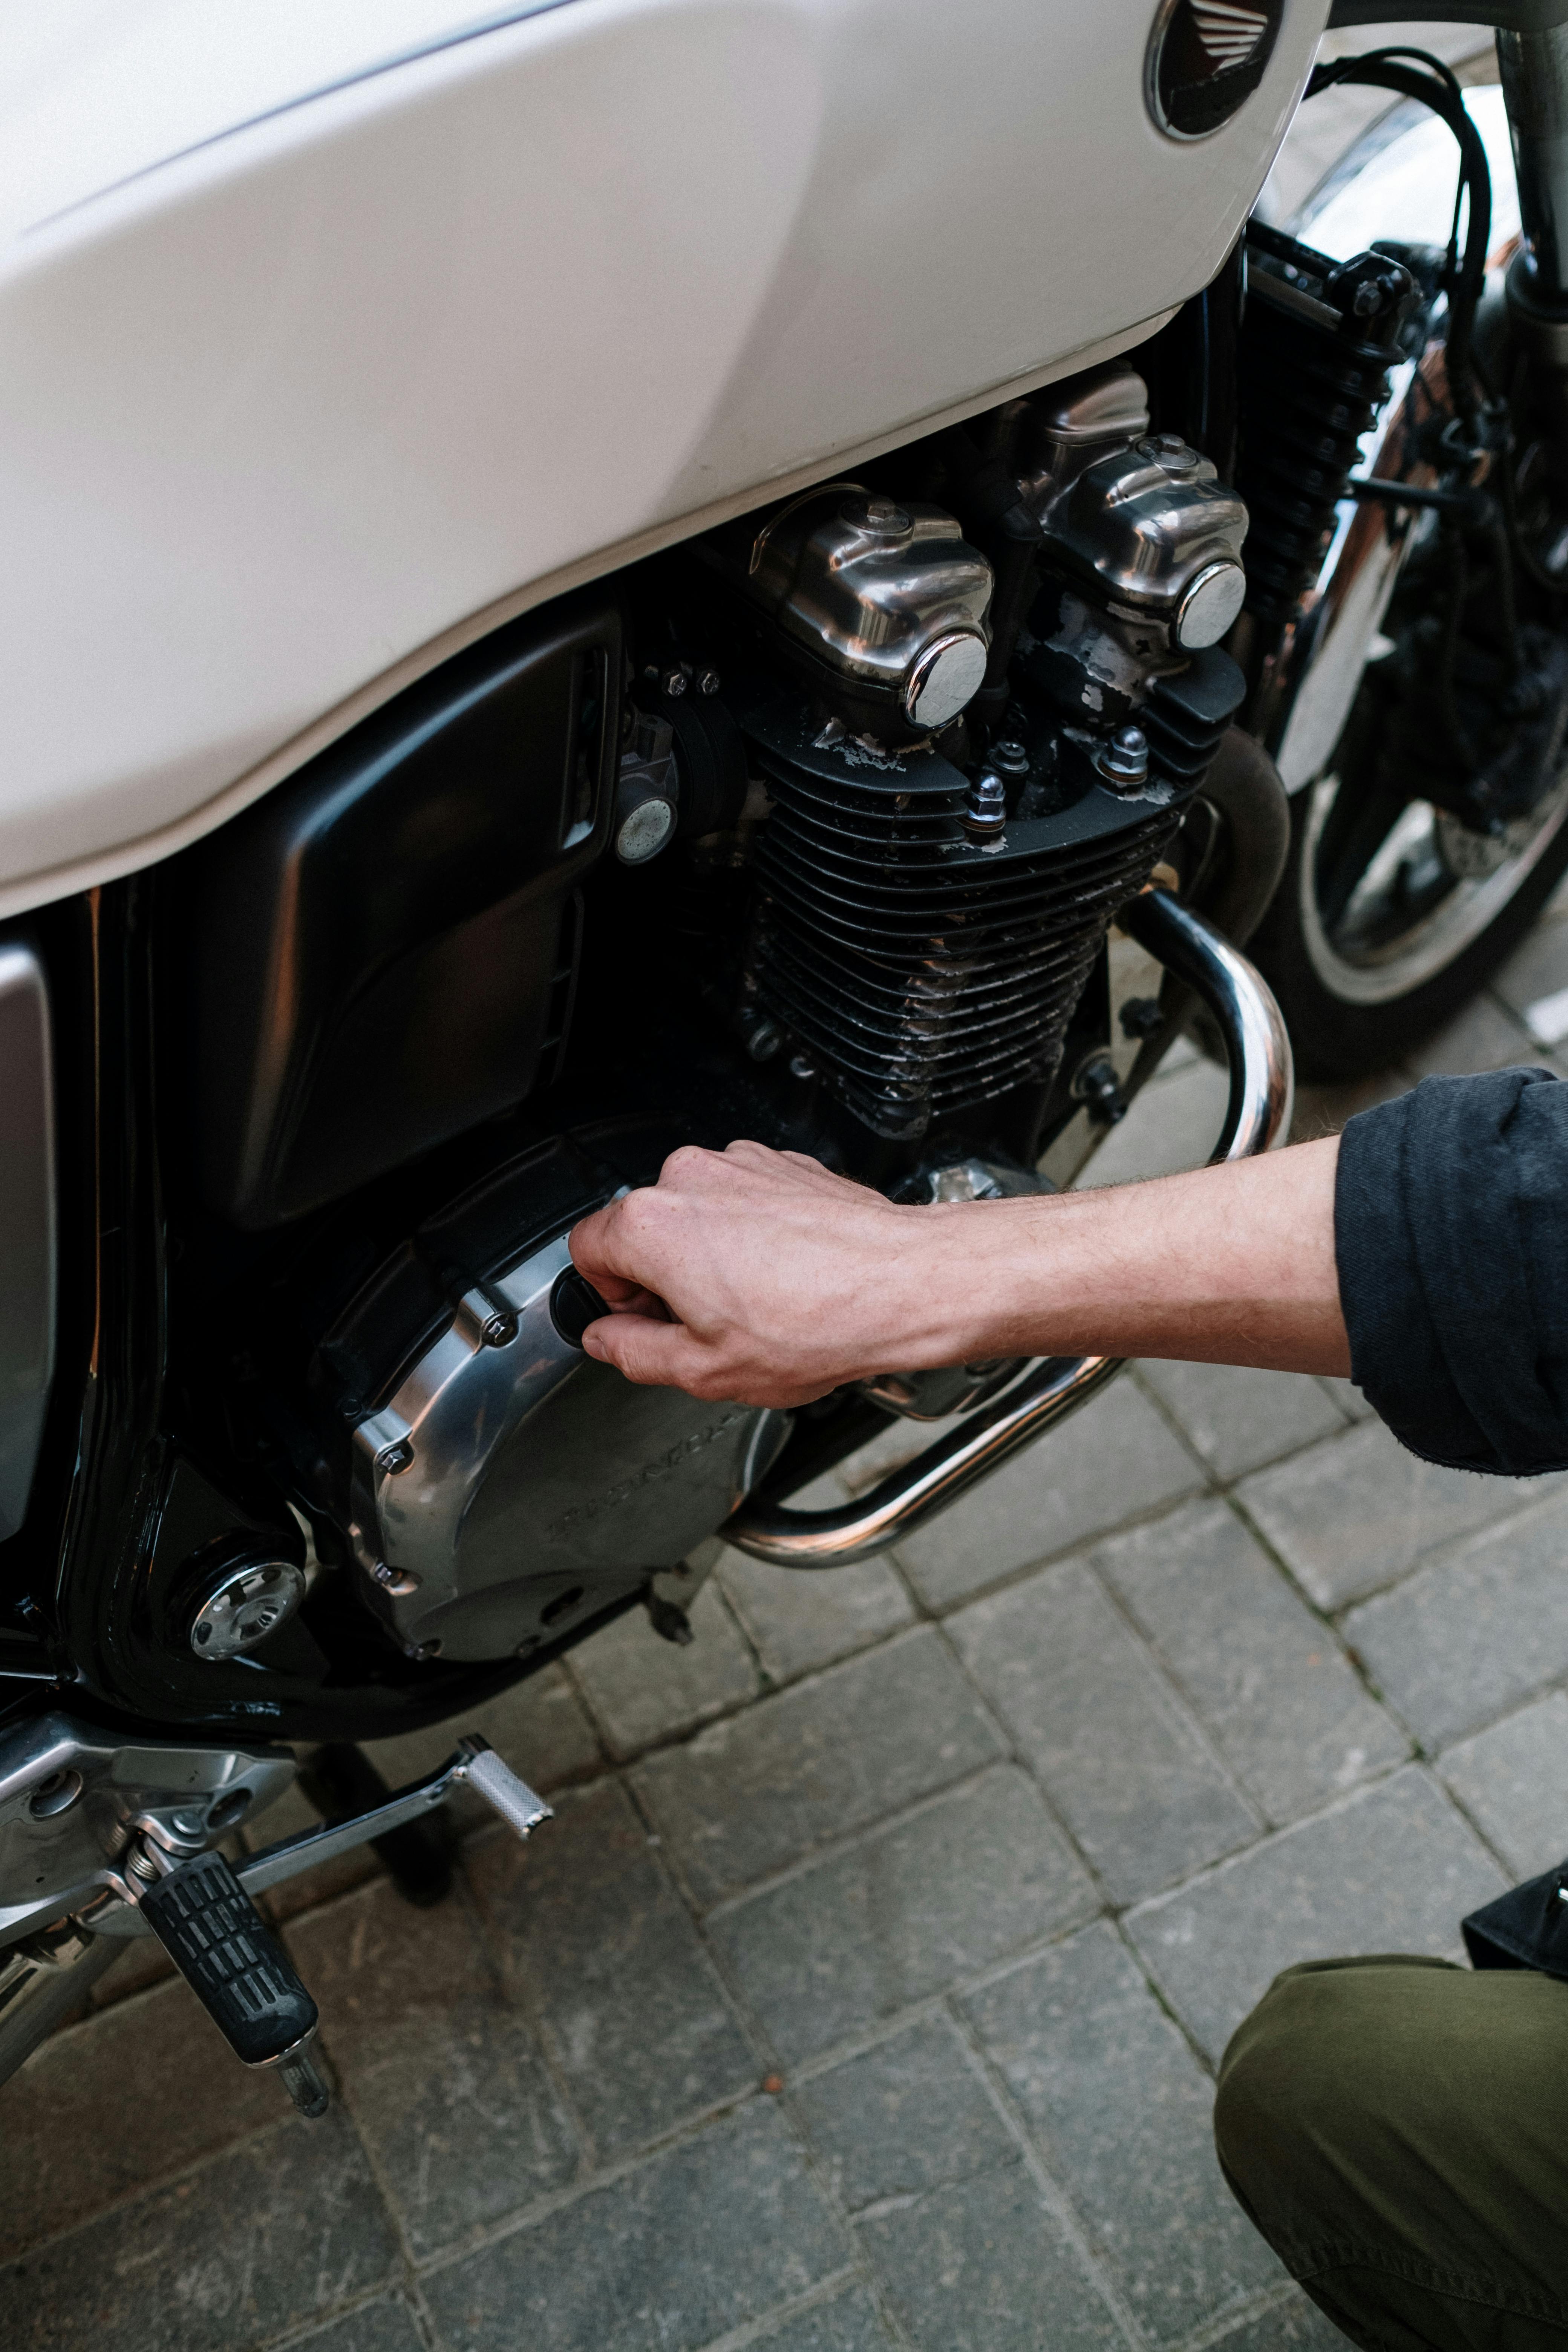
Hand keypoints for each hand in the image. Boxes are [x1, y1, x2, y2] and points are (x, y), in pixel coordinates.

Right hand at [567, 1142, 973, 1404]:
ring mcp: (741, 1163)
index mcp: (653, 1224)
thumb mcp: (703, 1370)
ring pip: (696, 1213)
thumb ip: (633, 1353)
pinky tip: (788, 1277)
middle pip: (642, 1228)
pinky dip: (754, 1233)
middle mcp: (691, 1178)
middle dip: (663, 1276)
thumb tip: (608, 1340)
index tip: (643, 1318)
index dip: (609, 1294)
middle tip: (707, 1324)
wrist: (906, 1285)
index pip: (585, 1248)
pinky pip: (743, 1199)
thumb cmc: (820, 1323)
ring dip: (711, 1254)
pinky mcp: (783, 1164)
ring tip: (759, 1303)